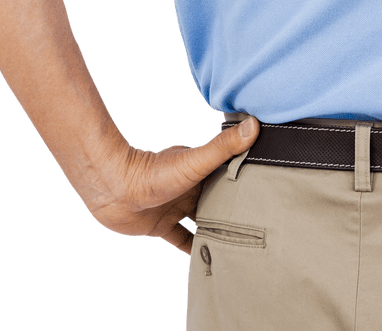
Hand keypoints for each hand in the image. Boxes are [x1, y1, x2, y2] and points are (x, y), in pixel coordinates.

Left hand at [86, 115, 260, 253]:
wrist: (113, 190)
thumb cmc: (154, 172)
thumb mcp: (197, 161)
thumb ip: (224, 146)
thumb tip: (254, 124)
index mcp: (202, 169)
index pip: (230, 175)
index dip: (247, 183)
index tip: (268, 193)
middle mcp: (191, 187)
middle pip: (218, 199)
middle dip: (234, 209)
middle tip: (258, 225)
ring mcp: (176, 206)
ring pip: (202, 220)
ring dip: (216, 229)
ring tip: (238, 245)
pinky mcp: (161, 225)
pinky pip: (182, 239)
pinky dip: (193, 248)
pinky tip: (207, 258)